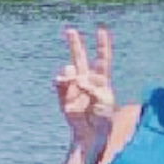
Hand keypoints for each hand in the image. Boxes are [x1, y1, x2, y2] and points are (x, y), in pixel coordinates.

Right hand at [54, 26, 115, 148]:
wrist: (90, 134)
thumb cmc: (102, 118)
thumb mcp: (104, 101)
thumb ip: (92, 88)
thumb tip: (76, 79)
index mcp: (101, 79)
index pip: (102, 59)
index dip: (102, 45)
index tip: (101, 30)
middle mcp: (86, 79)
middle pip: (80, 57)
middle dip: (75, 44)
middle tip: (70, 30)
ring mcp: (74, 86)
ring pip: (68, 69)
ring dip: (70, 73)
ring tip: (74, 81)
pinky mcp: (63, 95)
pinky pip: (59, 83)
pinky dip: (61, 81)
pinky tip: (63, 82)